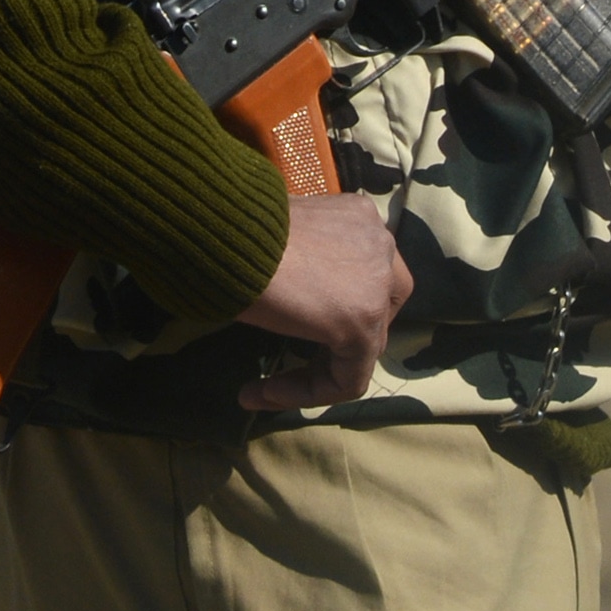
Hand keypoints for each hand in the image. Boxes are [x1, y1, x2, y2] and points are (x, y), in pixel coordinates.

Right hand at [235, 193, 412, 411]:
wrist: (230, 236)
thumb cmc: (236, 228)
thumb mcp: (277, 232)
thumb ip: (301, 254)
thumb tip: (289, 282)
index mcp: (359, 217)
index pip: (364, 271)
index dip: (332, 303)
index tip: (284, 317)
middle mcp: (380, 245)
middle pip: (379, 306)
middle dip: (339, 337)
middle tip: (293, 357)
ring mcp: (378, 284)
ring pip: (363, 346)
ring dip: (313, 373)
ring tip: (263, 388)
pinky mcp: (364, 323)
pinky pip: (348, 376)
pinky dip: (309, 392)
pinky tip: (264, 392)